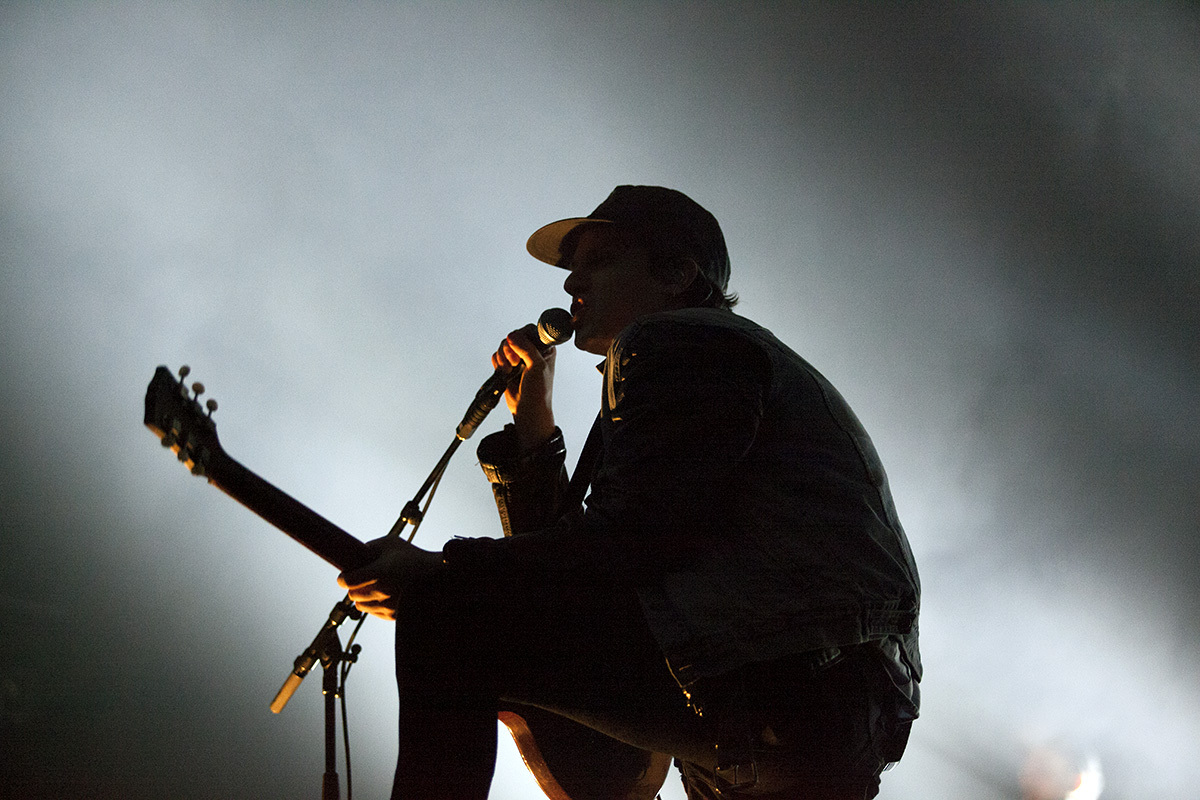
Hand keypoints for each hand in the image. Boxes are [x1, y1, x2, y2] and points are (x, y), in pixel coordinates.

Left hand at [337, 537, 443, 620]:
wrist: (438, 575)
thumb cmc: (414, 557)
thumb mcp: (391, 543)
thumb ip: (370, 547)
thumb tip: (356, 554)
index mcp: (379, 573)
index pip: (347, 581)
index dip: (343, 577)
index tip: (344, 575)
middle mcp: (382, 592)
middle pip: (352, 594)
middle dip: (354, 586)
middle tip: (360, 579)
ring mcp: (388, 606)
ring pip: (361, 606)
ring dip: (363, 597)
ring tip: (373, 588)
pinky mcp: (394, 616)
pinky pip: (374, 613)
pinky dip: (374, 605)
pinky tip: (383, 595)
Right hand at [492, 324, 555, 451]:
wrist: (527, 409)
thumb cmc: (539, 391)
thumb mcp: (537, 366)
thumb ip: (526, 349)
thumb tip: (512, 335)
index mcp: (544, 348)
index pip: (529, 330)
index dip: (521, 337)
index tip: (518, 348)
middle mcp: (532, 350)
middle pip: (514, 336)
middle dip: (509, 349)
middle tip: (514, 363)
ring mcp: (519, 358)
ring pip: (504, 345)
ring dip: (502, 356)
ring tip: (509, 369)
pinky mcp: (508, 366)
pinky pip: (496, 356)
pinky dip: (497, 362)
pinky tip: (504, 372)